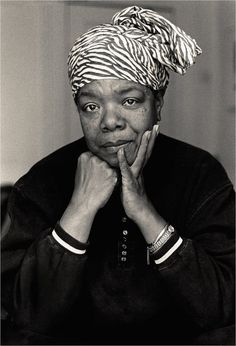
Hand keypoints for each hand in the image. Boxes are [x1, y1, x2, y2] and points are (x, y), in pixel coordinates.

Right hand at [70, 152, 117, 211]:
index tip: (95, 171)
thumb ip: (88, 163)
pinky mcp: (111, 173)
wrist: (84, 202)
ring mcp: (103, 165)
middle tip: (98, 178)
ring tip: (101, 182)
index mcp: (85, 156)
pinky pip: (116, 173)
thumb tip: (96, 159)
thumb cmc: (82, 189)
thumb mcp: (80, 171)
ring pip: (110, 167)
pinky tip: (106, 185)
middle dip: (103, 168)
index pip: (96, 155)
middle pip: (104, 160)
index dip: (97, 164)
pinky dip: (113, 180)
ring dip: (109, 174)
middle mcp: (94, 158)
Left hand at [117, 124, 166, 243]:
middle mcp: (140, 171)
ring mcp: (136, 176)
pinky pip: (126, 170)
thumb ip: (129, 173)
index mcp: (139, 171)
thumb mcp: (131, 183)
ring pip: (140, 158)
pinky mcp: (129, 183)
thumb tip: (126, 166)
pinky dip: (123, 160)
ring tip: (146, 134)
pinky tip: (121, 151)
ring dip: (143, 146)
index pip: (145, 153)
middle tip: (155, 127)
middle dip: (151, 140)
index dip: (149, 142)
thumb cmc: (134, 199)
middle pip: (146, 152)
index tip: (152, 130)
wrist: (138, 213)